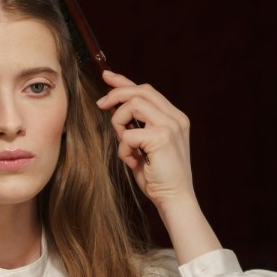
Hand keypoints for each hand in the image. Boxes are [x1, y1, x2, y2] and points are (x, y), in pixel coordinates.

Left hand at [95, 70, 221, 260]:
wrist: (175, 200)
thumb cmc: (158, 178)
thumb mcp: (145, 147)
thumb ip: (135, 128)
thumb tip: (115, 110)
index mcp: (175, 118)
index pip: (147, 90)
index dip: (124, 81)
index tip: (106, 76)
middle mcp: (176, 118)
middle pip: (140, 91)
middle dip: (115, 95)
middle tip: (100, 105)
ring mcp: (171, 126)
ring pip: (133, 105)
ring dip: (119, 123)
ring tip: (124, 145)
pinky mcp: (161, 138)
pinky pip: (128, 133)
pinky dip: (124, 148)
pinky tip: (133, 161)